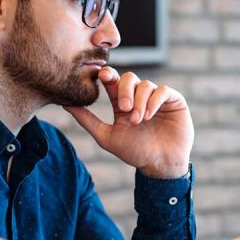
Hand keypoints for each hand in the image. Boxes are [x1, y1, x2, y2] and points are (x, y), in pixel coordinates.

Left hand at [63, 66, 193, 178]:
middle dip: (124, 90)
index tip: (102, 76)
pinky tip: (149, 115)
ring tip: (138, 120)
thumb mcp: (106, 137)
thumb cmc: (134, 153)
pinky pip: (162, 90)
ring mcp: (156, 98)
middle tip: (124, 109)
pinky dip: (154, 101)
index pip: (113, 82)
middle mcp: (139, 97)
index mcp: (122, 103)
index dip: (108, 75)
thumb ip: (87, 120)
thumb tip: (65, 104)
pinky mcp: (173, 100)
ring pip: (145, 85)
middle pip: (129, 78)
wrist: (160, 165)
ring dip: (139, 101)